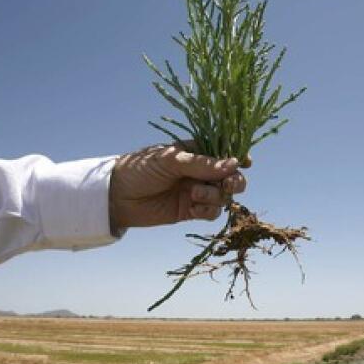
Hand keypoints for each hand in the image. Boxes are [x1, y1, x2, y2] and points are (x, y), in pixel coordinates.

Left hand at [109, 144, 247, 231]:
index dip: (238, 157)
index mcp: (196, 151)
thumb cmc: (140, 169)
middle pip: (230, 176)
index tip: (246, 162)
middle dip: (234, 181)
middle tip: (228, 185)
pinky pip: (211, 212)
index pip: (224, 152)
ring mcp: (196, 191)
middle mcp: (199, 171)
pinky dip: (208, 210)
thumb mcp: (172, 161)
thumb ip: (203, 164)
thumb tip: (234, 163)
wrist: (117, 196)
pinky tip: (193, 208)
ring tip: (195, 194)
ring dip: (214, 196)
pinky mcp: (190, 211)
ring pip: (222, 196)